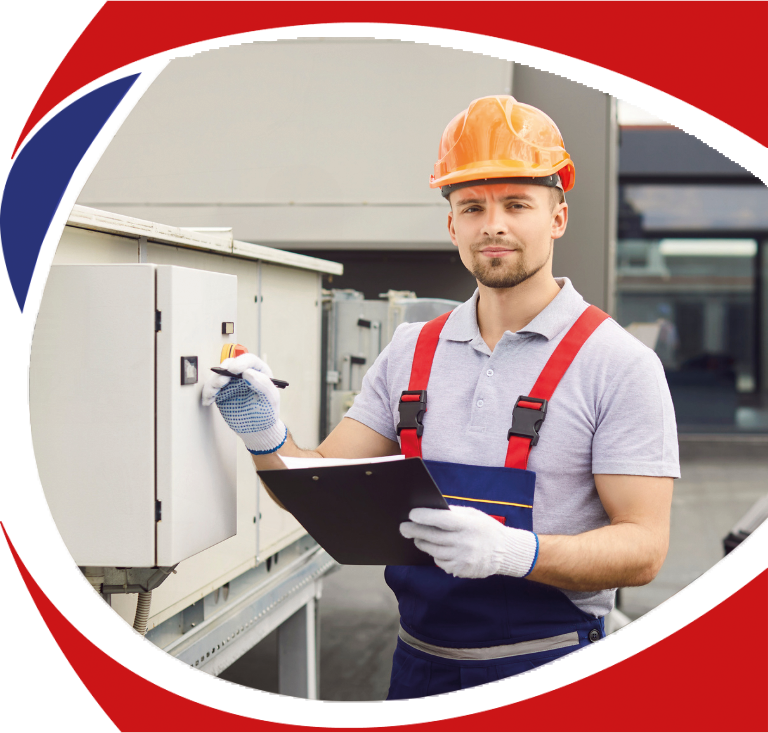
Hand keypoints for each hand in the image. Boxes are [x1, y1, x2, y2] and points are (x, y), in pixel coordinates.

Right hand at [202, 353, 286, 454]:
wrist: (258, 429)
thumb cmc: (268, 412)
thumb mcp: (271, 398)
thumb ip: (263, 384)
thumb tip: (247, 372)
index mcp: (259, 372)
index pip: (249, 360)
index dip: (241, 362)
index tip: (235, 369)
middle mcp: (243, 374)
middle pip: (230, 364)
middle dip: (223, 371)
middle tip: (222, 381)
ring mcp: (231, 383)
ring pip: (218, 375)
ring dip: (213, 382)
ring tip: (215, 392)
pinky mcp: (222, 393)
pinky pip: (211, 389)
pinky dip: (207, 393)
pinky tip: (208, 400)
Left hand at [400, 506, 537, 578]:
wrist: (505, 552)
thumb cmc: (485, 528)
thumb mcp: (473, 515)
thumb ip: (453, 512)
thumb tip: (429, 509)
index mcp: (468, 525)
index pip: (442, 520)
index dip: (425, 516)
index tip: (412, 514)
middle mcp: (465, 543)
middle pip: (433, 537)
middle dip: (415, 531)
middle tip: (403, 527)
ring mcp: (462, 559)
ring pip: (433, 551)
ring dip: (423, 543)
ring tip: (418, 538)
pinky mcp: (460, 570)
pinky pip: (440, 562)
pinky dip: (436, 555)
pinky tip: (437, 549)